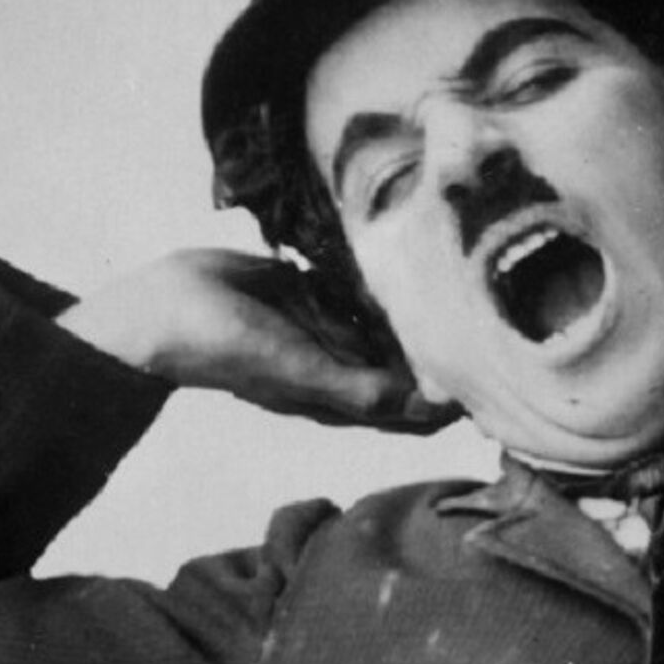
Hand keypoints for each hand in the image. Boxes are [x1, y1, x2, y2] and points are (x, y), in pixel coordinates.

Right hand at [58, 250, 457, 433]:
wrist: (164, 308)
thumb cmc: (226, 350)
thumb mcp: (296, 372)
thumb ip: (356, 388)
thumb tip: (424, 406)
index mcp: (343, 396)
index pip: (416, 407)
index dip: (455, 398)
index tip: (499, 374)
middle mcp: (343, 364)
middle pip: (411, 361)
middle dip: (446, 347)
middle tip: (497, 314)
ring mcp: (328, 326)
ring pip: (388, 322)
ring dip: (417, 310)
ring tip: (467, 281)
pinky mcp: (312, 290)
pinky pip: (357, 287)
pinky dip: (380, 280)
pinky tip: (411, 256)